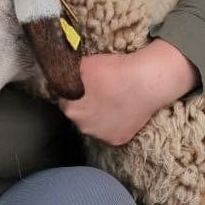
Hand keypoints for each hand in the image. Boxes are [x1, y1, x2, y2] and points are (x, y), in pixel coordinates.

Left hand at [57, 38, 198, 145]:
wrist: (145, 81)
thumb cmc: (113, 70)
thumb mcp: (83, 65)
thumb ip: (67, 73)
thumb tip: (59, 73)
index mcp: (70, 109)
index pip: (63, 100)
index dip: (71, 91)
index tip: (82, 85)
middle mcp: (82, 127)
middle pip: (78, 114)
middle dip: (84, 104)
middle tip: (98, 91)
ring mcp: (100, 136)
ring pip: (93, 124)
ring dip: (97, 115)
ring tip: (110, 100)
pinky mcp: (117, 140)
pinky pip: (110, 132)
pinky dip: (113, 123)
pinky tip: (120, 110)